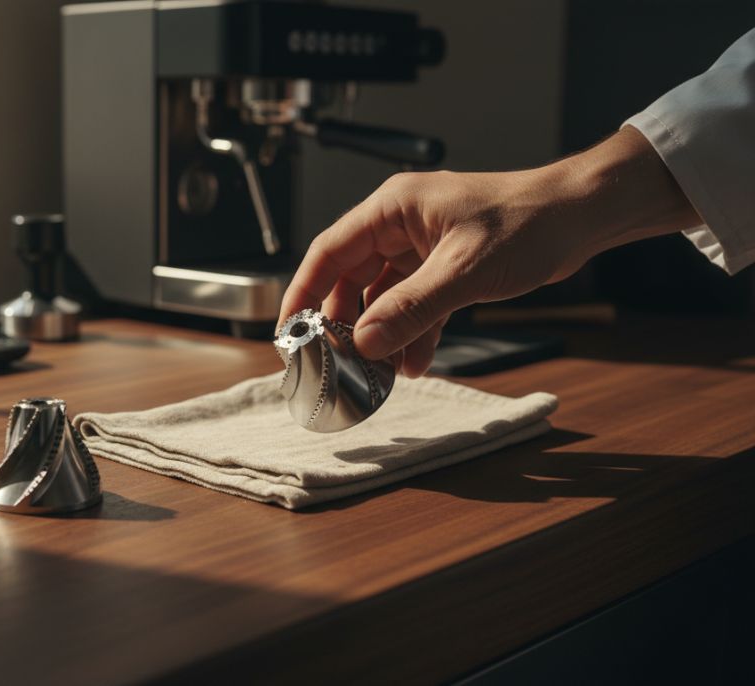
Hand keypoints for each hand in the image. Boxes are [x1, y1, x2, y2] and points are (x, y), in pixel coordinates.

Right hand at [278, 126, 700, 376]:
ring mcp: (421, 246)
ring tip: (378, 371)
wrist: (582, 216)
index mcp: (393, 208)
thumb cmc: (529, 222)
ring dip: (381, 333)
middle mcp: (400, 224)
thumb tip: (365, 342)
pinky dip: (411, 331)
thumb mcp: (464, 271)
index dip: (303, 291)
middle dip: (344, 322)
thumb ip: (411, 308)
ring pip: (382, 295)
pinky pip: (414, 303)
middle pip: (350, 277)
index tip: (289, 330)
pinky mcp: (443, 266)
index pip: (329, 251)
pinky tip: (413, 362)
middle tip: (335, 360)